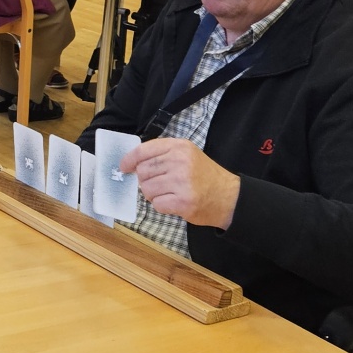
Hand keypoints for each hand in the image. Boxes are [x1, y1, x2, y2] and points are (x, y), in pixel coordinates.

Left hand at [122, 138, 239, 228]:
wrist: (229, 197)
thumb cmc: (204, 176)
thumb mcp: (186, 155)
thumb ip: (162, 155)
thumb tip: (132, 164)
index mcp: (179, 147)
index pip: (144, 150)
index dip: (129, 159)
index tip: (124, 167)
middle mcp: (180, 161)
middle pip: (143, 171)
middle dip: (146, 180)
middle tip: (160, 184)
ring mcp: (182, 181)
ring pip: (147, 189)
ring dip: (153, 195)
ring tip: (169, 193)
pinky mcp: (183, 201)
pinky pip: (156, 204)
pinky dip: (162, 205)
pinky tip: (174, 202)